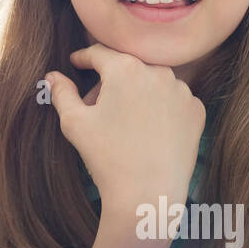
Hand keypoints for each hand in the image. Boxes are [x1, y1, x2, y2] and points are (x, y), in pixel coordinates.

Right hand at [45, 43, 205, 210]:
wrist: (148, 195)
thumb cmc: (107, 157)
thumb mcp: (74, 123)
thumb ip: (61, 93)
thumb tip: (52, 76)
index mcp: (125, 68)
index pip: (99, 53)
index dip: (83, 58)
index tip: (76, 62)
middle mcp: (158, 71)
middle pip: (126, 68)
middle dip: (110, 81)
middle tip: (96, 106)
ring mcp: (181, 91)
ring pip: (151, 83)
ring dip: (136, 93)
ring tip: (124, 122)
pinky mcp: (196, 110)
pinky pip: (172, 100)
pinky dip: (159, 108)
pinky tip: (148, 130)